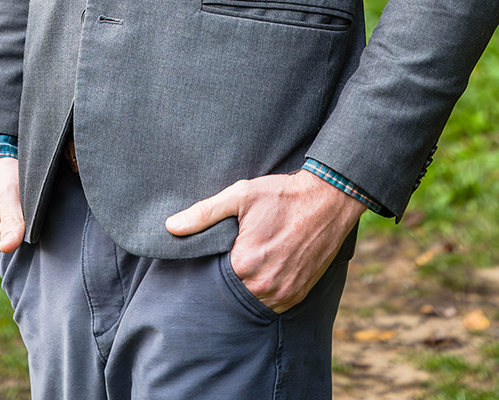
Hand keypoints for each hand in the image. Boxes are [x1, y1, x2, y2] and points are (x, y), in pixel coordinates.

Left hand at [166, 170, 364, 312]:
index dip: (213, 262)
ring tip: (251, 260)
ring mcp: (283, 293)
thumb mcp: (241, 195)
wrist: (327, 200)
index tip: (218, 250)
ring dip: (247, 286)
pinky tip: (266, 269)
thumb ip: (204, 213)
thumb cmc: (282, 195)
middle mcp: (263, 286)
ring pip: (251, 299)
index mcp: (244, 263)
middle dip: (229, 275)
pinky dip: (266, 291)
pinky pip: (272, 303)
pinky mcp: (297, 295)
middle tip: (235, 253)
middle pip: (231, 289)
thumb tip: (171, 227)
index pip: (213, 275)